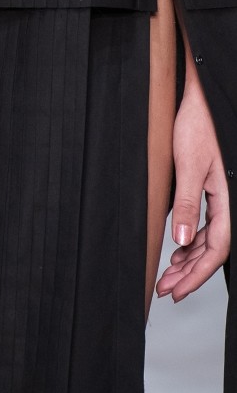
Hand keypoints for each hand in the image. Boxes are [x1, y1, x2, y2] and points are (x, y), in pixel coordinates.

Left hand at [156, 77, 230, 302]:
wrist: (199, 100)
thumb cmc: (197, 126)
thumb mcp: (188, 166)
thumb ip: (187, 204)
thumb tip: (183, 241)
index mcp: (227, 198)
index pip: (217, 248)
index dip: (197, 274)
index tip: (177, 291)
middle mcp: (226, 200)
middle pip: (212, 248)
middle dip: (189, 273)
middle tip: (166, 289)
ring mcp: (218, 195)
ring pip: (208, 239)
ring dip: (188, 259)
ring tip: (167, 274)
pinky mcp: (209, 188)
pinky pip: (204, 224)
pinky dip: (190, 241)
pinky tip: (178, 249)